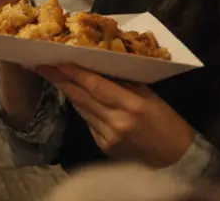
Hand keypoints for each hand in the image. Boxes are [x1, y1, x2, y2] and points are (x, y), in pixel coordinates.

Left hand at [38, 64, 194, 167]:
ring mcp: (108, 137)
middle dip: (60, 80)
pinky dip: (81, 108)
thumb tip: (99, 66)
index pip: (96, 86)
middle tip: (42, 65)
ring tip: (52, 76)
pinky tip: (73, 96)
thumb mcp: (150, 97)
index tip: (57, 61)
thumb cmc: (167, 123)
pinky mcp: (104, 146)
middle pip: (82, 97)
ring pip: (82, 109)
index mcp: (131, 106)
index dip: (75, 73)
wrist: (176, 158)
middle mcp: (116, 122)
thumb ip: (124, 83)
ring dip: (67, 92)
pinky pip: (88, 122)